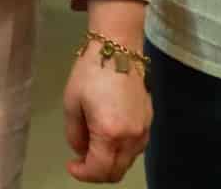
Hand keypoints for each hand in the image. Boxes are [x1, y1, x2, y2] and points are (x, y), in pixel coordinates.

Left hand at [62, 44, 151, 182]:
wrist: (118, 47)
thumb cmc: (90, 72)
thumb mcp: (72, 103)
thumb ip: (74, 134)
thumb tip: (81, 150)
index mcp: (110, 133)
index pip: (99, 170)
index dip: (83, 174)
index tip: (71, 166)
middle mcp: (132, 137)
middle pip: (117, 172)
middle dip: (97, 172)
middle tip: (81, 160)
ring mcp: (144, 130)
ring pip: (128, 161)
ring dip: (110, 161)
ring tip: (92, 145)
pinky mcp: (149, 121)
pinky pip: (135, 147)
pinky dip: (121, 150)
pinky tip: (108, 136)